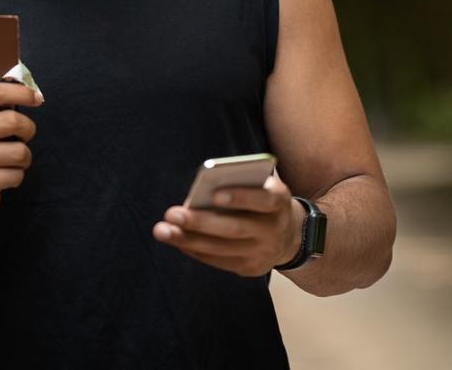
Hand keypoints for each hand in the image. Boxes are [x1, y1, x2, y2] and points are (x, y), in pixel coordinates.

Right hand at [0, 82, 42, 225]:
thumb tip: (30, 91)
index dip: (21, 92)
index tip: (37, 98)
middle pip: (13, 121)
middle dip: (27, 130)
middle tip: (22, 138)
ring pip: (20, 151)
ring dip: (23, 159)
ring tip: (9, 162)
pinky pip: (17, 174)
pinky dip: (16, 177)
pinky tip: (2, 178)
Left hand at [152, 175, 302, 276]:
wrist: (288, 234)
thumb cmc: (261, 199)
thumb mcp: (259, 185)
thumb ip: (238, 183)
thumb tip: (199, 193)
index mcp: (278, 201)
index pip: (263, 199)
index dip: (240, 197)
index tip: (214, 194)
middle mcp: (274, 229)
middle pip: (235, 228)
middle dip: (200, 222)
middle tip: (171, 214)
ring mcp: (263, 253)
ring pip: (222, 248)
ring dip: (189, 239)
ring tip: (163, 230)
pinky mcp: (251, 268)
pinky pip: (219, 261)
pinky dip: (196, 250)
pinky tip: (177, 240)